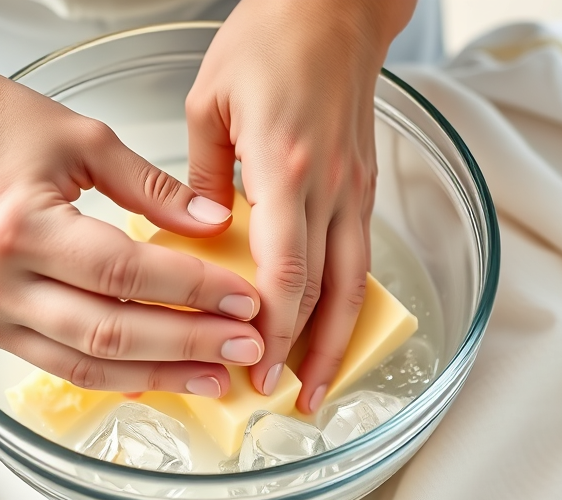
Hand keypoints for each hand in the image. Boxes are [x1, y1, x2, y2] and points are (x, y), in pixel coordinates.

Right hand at [0, 60, 265, 397]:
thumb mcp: (79, 138)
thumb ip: (151, 187)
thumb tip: (211, 222)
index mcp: (20, 228)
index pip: (127, 274)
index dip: (194, 290)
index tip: (245, 298)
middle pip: (111, 331)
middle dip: (189, 343)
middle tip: (245, 348)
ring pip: (85, 363)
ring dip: (155, 373)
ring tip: (213, 377)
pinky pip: (56, 362)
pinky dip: (109, 373)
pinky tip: (153, 375)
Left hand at [186, 0, 413, 411]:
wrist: (334, 8)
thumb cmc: (269, 41)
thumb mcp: (208, 103)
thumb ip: (199, 176)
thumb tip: (197, 228)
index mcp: (286, 170)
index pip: (285, 273)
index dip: (274, 331)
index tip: (254, 368)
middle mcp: (330, 188)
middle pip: (328, 292)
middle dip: (310, 353)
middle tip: (287, 399)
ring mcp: (355, 187)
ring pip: (356, 281)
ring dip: (341, 337)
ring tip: (322, 383)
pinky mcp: (364, 183)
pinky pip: (360, 254)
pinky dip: (348, 298)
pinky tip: (333, 323)